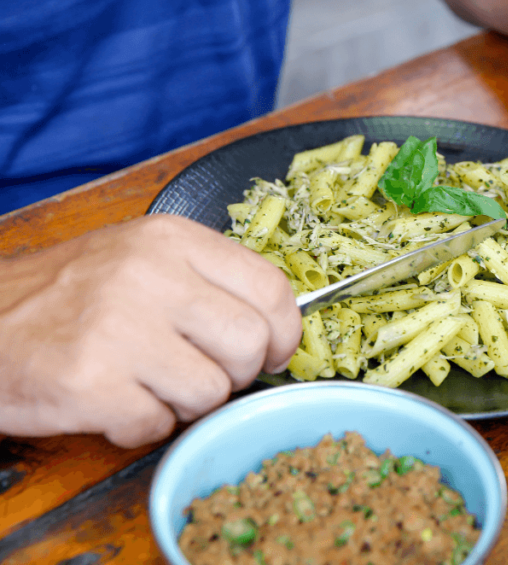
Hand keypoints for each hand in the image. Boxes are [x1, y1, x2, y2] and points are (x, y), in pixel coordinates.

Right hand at [0, 214, 301, 447]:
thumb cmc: (66, 297)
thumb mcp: (139, 259)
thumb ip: (207, 281)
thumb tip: (278, 327)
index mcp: (171, 239)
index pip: (271, 288)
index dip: (283, 332)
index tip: (270, 351)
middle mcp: (149, 275)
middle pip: (250, 344)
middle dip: (236, 374)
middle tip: (202, 374)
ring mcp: (117, 328)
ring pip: (211, 391)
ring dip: (185, 404)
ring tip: (146, 385)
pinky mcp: (88, 382)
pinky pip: (157, 425)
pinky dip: (139, 427)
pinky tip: (111, 404)